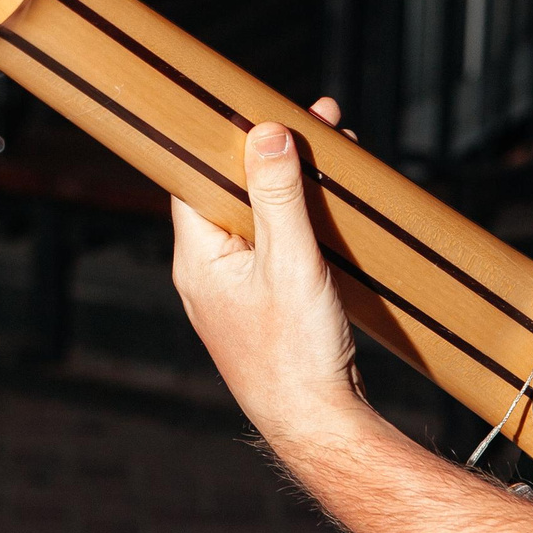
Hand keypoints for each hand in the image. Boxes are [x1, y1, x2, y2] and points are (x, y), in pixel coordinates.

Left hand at [168, 97, 365, 444]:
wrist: (317, 427)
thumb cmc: (296, 352)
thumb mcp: (291, 263)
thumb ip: (277, 196)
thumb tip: (265, 133)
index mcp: (198, 258)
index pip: (196, 178)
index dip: (225, 139)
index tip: (252, 105)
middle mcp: (209, 272)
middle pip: (233, 193)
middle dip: (273, 155)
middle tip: (317, 120)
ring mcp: (236, 292)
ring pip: (260, 220)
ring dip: (293, 187)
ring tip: (335, 151)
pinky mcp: (266, 307)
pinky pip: (278, 248)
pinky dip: (303, 222)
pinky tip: (334, 209)